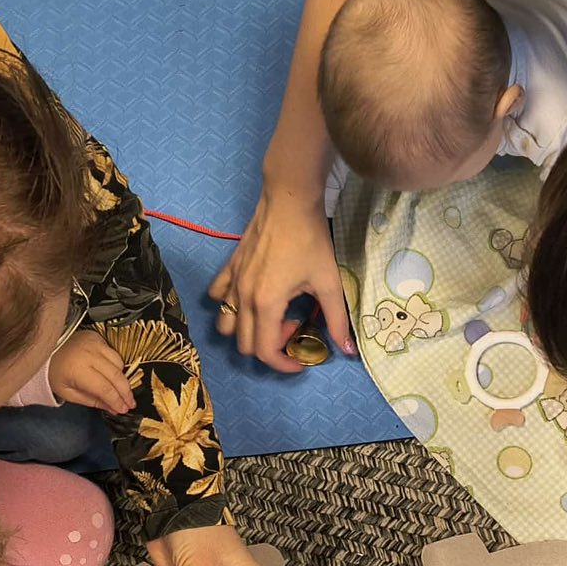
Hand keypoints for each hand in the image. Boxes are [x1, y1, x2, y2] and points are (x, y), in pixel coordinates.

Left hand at [48, 332, 133, 413]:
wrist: (44, 348)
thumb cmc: (54, 373)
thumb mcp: (69, 393)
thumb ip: (92, 401)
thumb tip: (114, 409)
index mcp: (78, 370)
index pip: (105, 388)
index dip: (117, 401)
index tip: (124, 410)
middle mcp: (89, 354)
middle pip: (116, 376)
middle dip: (126, 393)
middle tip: (131, 404)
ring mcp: (95, 343)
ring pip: (119, 364)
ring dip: (122, 379)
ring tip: (122, 391)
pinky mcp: (97, 337)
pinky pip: (114, 354)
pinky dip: (116, 365)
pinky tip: (113, 374)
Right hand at [210, 187, 354, 372]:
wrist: (288, 200)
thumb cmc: (310, 240)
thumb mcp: (329, 282)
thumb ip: (336, 320)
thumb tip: (348, 350)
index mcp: (266, 304)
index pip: (265, 352)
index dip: (284, 364)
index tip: (301, 360)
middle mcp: (242, 297)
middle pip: (244, 344)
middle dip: (270, 347)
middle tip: (294, 328)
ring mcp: (232, 282)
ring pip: (226, 324)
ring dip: (247, 331)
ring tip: (273, 315)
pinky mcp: (229, 268)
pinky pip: (218, 296)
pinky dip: (230, 305)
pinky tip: (252, 296)